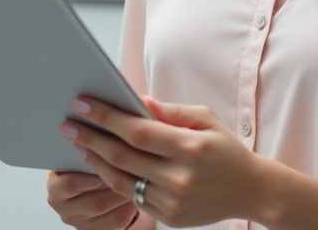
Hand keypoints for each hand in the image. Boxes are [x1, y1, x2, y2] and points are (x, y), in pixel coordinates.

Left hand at [59, 96, 259, 227]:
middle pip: (122, 156)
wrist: (250, 190)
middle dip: (90, 138)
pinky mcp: (169, 217)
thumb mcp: (206, 120)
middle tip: (67, 125)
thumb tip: (138, 101)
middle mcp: (180, 177)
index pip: (137, 131)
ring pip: (121, 180)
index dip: (106, 117)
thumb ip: (171, 111)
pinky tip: (100, 165)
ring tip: (78, 145)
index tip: (82, 104)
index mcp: (191, 147)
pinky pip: (132, 197)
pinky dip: (113, 180)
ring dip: (95, 161)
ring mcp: (173, 201)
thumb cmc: (225, 149)